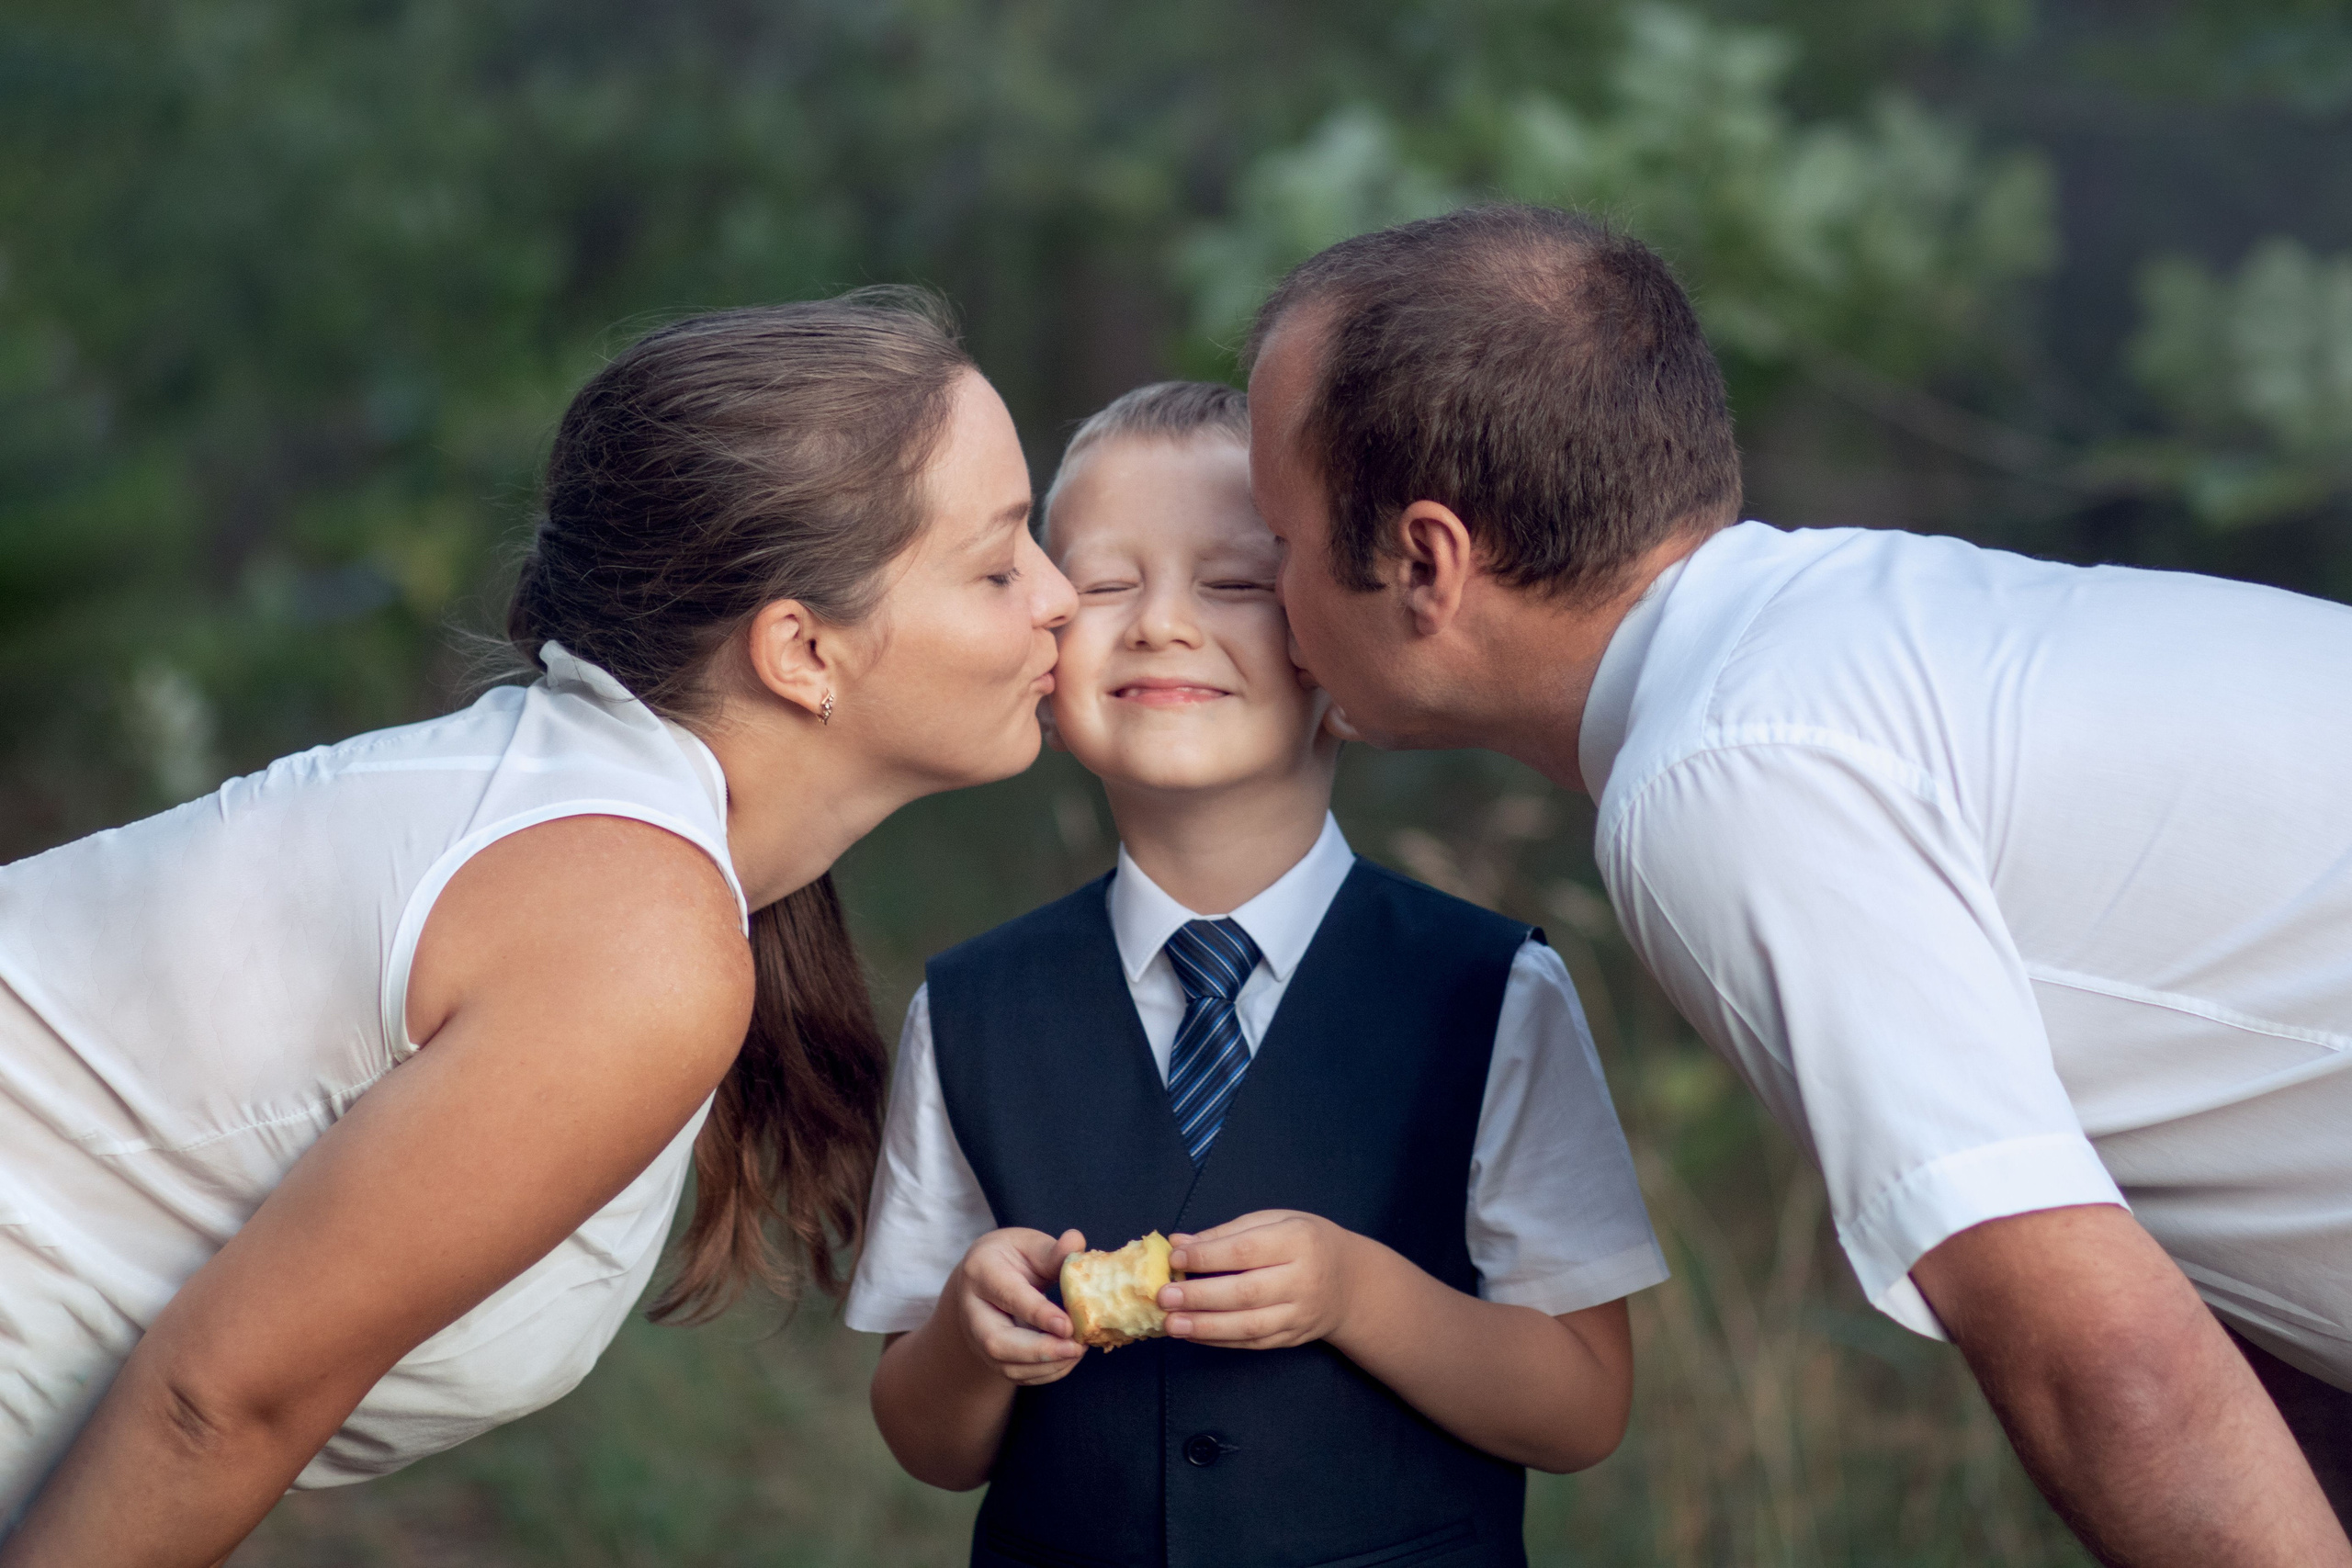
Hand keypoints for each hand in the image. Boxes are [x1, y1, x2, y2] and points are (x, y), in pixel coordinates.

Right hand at [954, 1227, 1087, 1384]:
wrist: (986, 1278)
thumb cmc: (1013, 1257)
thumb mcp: (1030, 1244)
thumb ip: (1053, 1251)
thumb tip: (1077, 1243)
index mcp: (981, 1272)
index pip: (1007, 1296)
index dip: (1037, 1313)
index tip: (1067, 1325)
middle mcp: (972, 1310)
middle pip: (996, 1341)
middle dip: (1039, 1350)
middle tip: (1076, 1347)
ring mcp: (978, 1339)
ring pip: (1007, 1365)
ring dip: (1048, 1365)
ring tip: (1079, 1350)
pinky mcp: (991, 1358)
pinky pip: (1017, 1375)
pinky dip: (1047, 1372)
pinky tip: (1070, 1357)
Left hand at [1161, 1210, 1365, 1349]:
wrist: (1351, 1282)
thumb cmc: (1306, 1242)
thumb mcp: (1275, 1222)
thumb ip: (1227, 1233)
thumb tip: (1180, 1243)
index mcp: (1298, 1241)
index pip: (1246, 1251)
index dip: (1208, 1256)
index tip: (1175, 1257)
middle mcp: (1302, 1280)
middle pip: (1246, 1292)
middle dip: (1200, 1297)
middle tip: (1164, 1297)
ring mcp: (1299, 1314)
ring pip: (1249, 1325)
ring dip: (1205, 1327)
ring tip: (1171, 1324)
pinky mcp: (1293, 1337)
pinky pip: (1253, 1343)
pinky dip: (1220, 1340)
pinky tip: (1194, 1335)